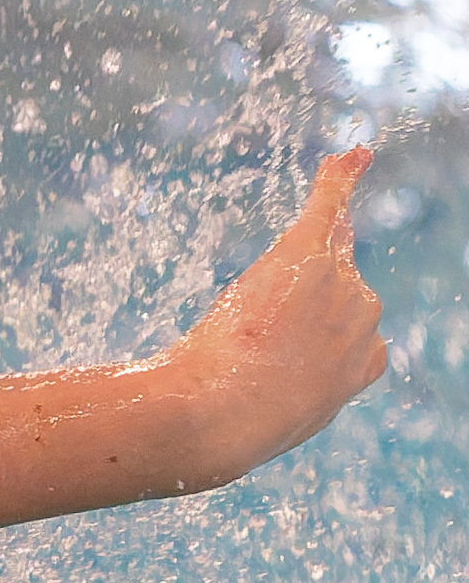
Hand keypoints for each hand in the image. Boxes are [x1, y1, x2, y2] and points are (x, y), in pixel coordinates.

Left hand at [162, 147, 387, 484]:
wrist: (217, 417)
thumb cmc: (232, 426)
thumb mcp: (271, 417)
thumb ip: (283, 397)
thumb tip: (256, 411)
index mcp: (366, 362)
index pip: (348, 328)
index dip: (306, 331)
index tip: (279, 345)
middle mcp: (366, 316)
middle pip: (323, 287)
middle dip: (286, 303)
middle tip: (245, 342)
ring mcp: (341, 284)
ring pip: (312, 258)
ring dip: (277, 277)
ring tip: (246, 320)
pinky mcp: (310, 255)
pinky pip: (329, 204)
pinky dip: (339, 179)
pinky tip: (349, 156)